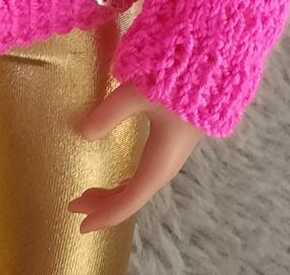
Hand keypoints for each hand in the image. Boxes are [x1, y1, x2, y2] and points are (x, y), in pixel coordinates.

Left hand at [67, 80, 202, 232]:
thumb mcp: (138, 93)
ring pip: (140, 184)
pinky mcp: (174, 141)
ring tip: (89, 194)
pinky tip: (121, 178)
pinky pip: (147, 173)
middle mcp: (168, 163)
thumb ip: (110, 113)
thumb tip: (85, 134)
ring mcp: (173, 153)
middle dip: (104, 203)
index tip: (81, 225)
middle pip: (133, 195)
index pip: (129, 199)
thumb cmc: (178, 79)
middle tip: (74, 204)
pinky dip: (129, 182)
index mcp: (160, 161)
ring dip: (115, 192)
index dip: (106, 214)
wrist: (215, 63)